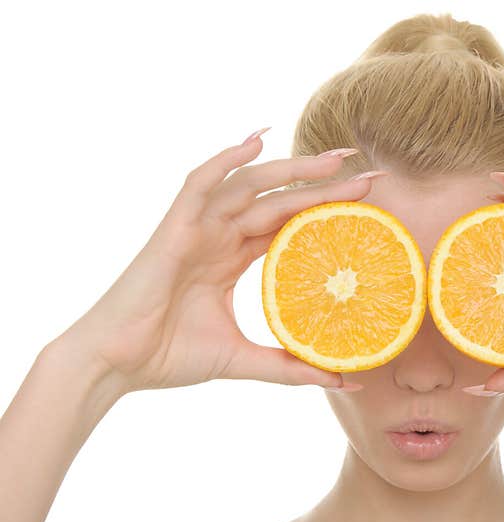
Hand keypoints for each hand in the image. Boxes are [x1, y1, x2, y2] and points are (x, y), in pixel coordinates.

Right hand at [58, 129, 376, 393]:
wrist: (115, 365)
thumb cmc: (170, 358)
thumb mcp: (243, 360)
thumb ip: (290, 367)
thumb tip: (344, 382)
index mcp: (233, 257)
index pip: (289, 224)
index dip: (327, 211)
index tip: (369, 205)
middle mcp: (219, 235)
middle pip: (280, 199)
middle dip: (324, 184)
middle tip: (371, 173)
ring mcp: (197, 228)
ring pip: (251, 185)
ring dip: (292, 169)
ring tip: (337, 159)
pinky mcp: (174, 228)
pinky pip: (200, 182)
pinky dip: (226, 158)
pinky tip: (258, 139)